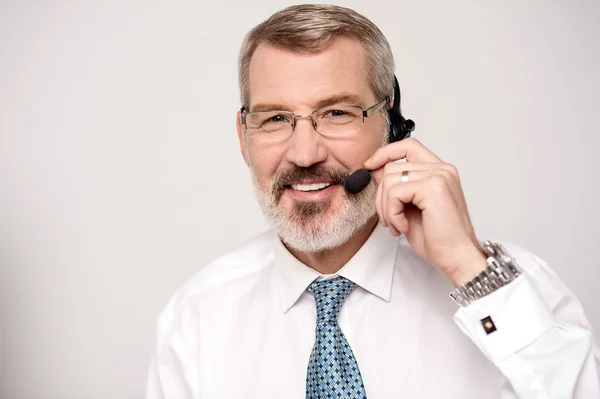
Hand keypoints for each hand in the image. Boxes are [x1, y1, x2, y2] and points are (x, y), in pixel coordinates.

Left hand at [364, 138, 486, 286]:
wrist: (456, 257)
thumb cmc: (437, 238)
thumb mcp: (408, 208)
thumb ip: (395, 186)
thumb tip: (374, 169)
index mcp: (439, 171)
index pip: (408, 146)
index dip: (385, 153)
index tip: (369, 166)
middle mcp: (442, 169)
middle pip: (392, 167)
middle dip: (381, 196)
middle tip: (388, 219)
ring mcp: (440, 176)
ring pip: (389, 179)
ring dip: (385, 207)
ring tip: (396, 225)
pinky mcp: (434, 187)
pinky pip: (395, 193)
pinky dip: (392, 212)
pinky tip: (403, 226)